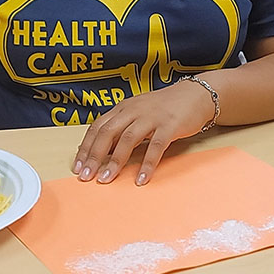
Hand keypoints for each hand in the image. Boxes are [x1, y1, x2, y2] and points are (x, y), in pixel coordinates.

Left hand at [71, 79, 214, 185]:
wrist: (196, 95)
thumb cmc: (165, 106)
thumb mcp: (138, 112)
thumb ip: (122, 127)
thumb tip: (101, 149)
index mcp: (123, 108)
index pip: (98, 127)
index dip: (86, 147)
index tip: (77, 166)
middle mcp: (134, 110)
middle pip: (108, 133)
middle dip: (94, 156)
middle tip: (86, 176)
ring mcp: (152, 117)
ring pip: (127, 139)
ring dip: (115, 161)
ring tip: (106, 179)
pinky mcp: (170, 126)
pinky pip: (156, 147)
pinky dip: (147, 164)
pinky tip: (141, 179)